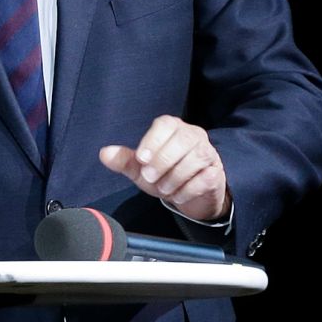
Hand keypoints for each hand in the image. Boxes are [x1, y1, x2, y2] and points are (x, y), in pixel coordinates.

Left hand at [99, 115, 231, 222]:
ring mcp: (208, 153)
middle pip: (184, 139)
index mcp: (173, 129)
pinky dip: (188, 189)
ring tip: (163, 188)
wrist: (187, 196)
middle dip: (164, 160)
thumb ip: (125, 161)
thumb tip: (104, 153)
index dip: (153, 140)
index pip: (166, 125)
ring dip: (176, 176)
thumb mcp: (141, 169)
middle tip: (149, 177)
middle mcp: (194, 136)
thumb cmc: (163, 175)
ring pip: (197, 157)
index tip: (141, 159)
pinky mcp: (216, 173)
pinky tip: (177, 195)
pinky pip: (206, 177)